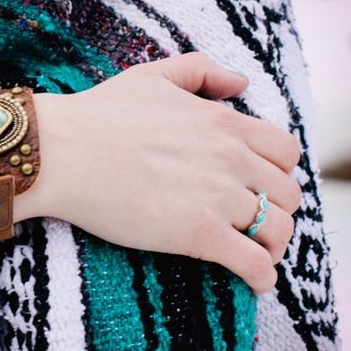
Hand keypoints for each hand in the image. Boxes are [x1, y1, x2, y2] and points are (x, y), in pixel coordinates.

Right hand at [29, 54, 301, 293]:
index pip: (285, 152)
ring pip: (279, 230)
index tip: (258, 185)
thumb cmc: (97, 115)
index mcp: (223, 122)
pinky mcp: (199, 234)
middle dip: (277, 209)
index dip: (278, 172)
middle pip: (288, 194)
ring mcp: (218, 197)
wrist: (61, 153)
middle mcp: (231, 158)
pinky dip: (262, 276)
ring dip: (274, 246)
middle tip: (254, 222)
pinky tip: (254, 280)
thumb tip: (241, 82)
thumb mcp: (152, 76)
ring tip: (256, 253)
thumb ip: (201, 70)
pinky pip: (254, 263)